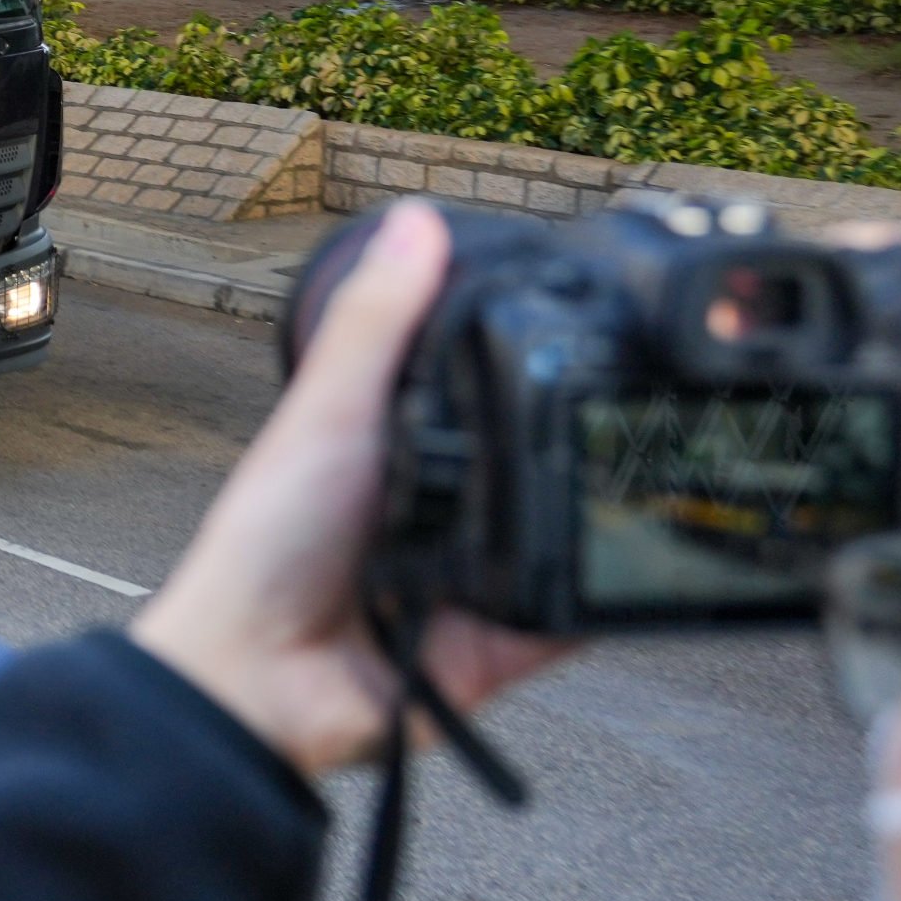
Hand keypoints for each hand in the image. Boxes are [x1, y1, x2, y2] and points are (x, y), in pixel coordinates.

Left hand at [128, 200, 575, 776]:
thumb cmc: (265, 544)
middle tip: (646, 403)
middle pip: (548, 460)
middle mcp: (457, 503)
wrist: (254, 677)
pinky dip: (594, 597)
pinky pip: (574, 614)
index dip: (541, 357)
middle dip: (588, 441)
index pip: (496, 387)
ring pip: (572, 531)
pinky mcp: (507, 638)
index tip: (599, 319)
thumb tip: (415, 223)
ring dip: (593, 516)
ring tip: (630, 481)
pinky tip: (623, 567)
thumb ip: (374, 326)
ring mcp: (486, 572)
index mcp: (413, 442)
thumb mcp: (326, 415)